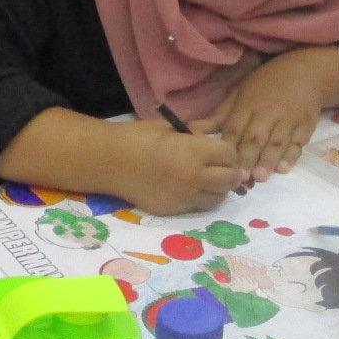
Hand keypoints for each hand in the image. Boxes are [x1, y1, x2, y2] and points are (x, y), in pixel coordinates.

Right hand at [118, 120, 242, 215]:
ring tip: (211, 180)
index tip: (222, 151)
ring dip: (219, 188)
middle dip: (230, 172)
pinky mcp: (173, 209)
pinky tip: (192, 188)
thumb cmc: (137, 138)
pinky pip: (198, 206)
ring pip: (218, 197)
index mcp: (193, 152)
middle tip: (225, 168)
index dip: (228, 153)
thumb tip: (212, 146)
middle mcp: (193, 177)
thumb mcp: (171, 130)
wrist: (109, 162)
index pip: (230, 156)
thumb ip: (194, 139)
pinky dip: (201, 198)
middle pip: (229, 179)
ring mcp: (183, 196)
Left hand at [198, 47, 338, 181]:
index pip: (236, 127)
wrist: (305, 72)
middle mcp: (268, 112)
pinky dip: (292, 155)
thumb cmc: (266, 84)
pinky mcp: (306, 124)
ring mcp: (289, 118)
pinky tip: (284, 168)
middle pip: (256, 137)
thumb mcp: (240, 93)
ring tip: (260, 178)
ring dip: (268, 159)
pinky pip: (299, 141)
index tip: (222, 166)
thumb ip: (219, 116)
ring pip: (277, 141)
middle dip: (248, 158)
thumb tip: (191, 130)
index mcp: (248, 104)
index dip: (229, 147)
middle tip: (240, 179)